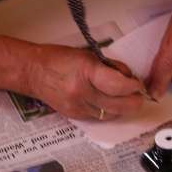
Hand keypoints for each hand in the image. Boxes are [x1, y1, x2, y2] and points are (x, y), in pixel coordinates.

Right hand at [28, 44, 143, 119]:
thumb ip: (110, 66)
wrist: (32, 72)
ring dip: (122, 108)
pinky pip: (98, 117)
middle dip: (134, 102)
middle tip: (139, 96)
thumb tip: (129, 77)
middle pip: (117, 105)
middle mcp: (81, 92)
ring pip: (110, 114)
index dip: (133, 87)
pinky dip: (108, 111)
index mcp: (86, 72)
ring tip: (126, 99)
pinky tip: (110, 103)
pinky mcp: (74, 115)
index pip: (117, 85)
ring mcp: (77, 107)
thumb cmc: (59, 58)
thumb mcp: (88, 55)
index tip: (137, 84)